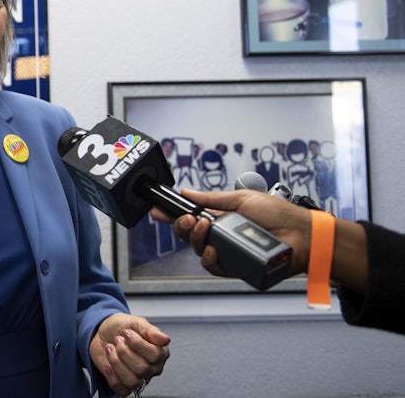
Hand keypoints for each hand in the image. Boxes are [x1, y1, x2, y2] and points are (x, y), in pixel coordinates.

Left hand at [89, 313, 169, 396]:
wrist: (102, 332)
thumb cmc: (121, 327)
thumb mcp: (135, 322)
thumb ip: (150, 330)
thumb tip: (166, 339)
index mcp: (159, 352)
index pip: (155, 355)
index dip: (137, 343)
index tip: (125, 332)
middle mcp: (152, 368)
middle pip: (142, 368)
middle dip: (124, 352)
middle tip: (117, 340)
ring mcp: (139, 378)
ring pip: (133, 382)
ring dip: (117, 363)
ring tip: (110, 349)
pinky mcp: (124, 384)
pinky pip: (122, 390)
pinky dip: (112, 377)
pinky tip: (108, 365)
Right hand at [149, 188, 311, 277]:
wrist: (301, 234)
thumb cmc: (278, 214)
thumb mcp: (240, 199)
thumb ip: (212, 198)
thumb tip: (187, 192)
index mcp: (221, 218)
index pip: (191, 217)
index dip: (173, 215)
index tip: (159, 210)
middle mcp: (221, 236)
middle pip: (190, 235)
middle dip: (182, 226)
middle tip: (188, 219)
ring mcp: (227, 252)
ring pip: (198, 251)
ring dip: (196, 240)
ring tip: (206, 229)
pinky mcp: (236, 268)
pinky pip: (213, 267)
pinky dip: (209, 258)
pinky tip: (214, 250)